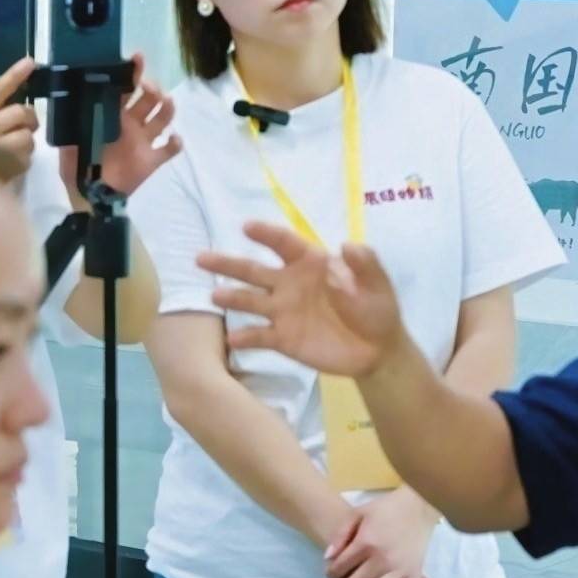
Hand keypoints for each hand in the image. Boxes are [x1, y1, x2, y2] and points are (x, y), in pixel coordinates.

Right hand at [0, 60, 45, 168]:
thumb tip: (23, 111)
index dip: (14, 76)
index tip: (31, 62)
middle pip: (18, 112)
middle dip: (29, 119)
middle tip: (27, 127)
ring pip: (26, 136)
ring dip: (27, 144)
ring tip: (15, 152)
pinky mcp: (0, 168)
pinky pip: (26, 159)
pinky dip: (23, 163)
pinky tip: (10, 167)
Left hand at [65, 57, 181, 205]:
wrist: (89, 196)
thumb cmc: (77, 166)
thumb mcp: (69, 141)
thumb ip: (71, 122)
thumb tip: (67, 99)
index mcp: (111, 115)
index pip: (124, 88)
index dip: (131, 73)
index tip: (137, 58)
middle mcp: (130, 123)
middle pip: (148, 98)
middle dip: (151, 88)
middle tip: (148, 87)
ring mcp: (143, 140)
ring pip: (163, 117)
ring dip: (167, 107)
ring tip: (164, 103)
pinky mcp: (152, 159)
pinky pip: (170, 149)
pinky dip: (175, 143)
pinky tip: (172, 139)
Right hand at [202, 226, 406, 382]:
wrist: (376, 351)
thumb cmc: (377, 309)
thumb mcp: (378, 284)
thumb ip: (364, 264)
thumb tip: (346, 245)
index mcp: (310, 264)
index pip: (284, 244)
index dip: (266, 234)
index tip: (247, 227)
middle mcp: (289, 284)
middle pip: (253, 270)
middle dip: (227, 263)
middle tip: (200, 257)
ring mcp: (283, 312)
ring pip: (250, 301)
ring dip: (232, 298)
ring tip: (214, 295)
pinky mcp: (283, 339)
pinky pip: (259, 336)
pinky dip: (245, 337)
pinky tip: (233, 338)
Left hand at [325, 491, 444, 577]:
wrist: (418, 507)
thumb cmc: (384, 509)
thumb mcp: (357, 514)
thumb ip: (340, 536)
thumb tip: (327, 558)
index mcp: (366, 543)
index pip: (339, 567)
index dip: (330, 573)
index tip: (331, 573)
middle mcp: (382, 559)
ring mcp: (400, 569)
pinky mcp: (415, 575)